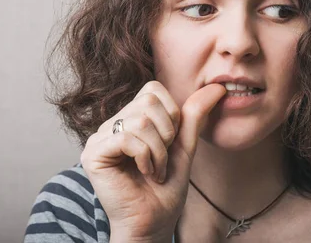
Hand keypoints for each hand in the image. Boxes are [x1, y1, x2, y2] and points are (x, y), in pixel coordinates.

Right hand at [80, 81, 226, 240]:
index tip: (170, 143)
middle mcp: (111, 125)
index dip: (171, 114)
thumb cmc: (165, 189)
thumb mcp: (184, 146)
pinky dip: (145, 157)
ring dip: (158, 151)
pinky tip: (145, 173)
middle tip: (162, 159)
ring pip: (140, 121)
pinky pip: (127, 138)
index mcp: (129, 119)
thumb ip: (194, 116)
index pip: (153, 90)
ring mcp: (99, 138)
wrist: (153, 223)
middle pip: (148, 102)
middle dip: (167, 133)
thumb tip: (216, 87)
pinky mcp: (93, 154)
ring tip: (155, 170)